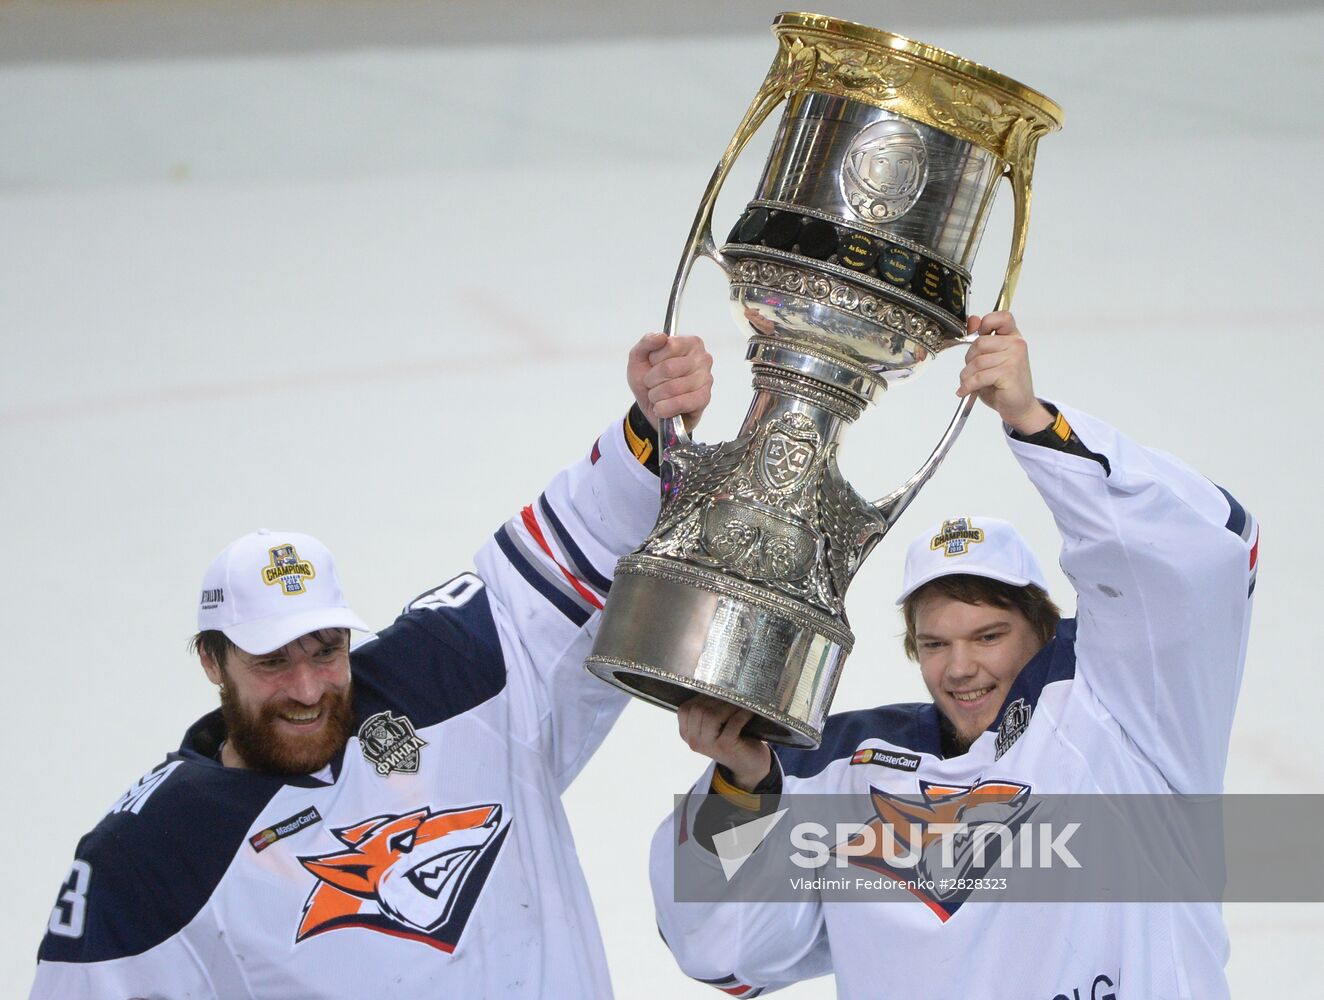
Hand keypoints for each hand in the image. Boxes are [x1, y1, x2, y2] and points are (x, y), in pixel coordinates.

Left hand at [627, 333, 713, 430]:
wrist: (652, 405)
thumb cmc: (649, 378)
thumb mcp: (639, 357)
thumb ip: (646, 342)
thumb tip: (661, 337)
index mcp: (690, 343)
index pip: (669, 346)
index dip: (654, 359)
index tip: (653, 364)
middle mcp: (702, 358)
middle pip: (669, 368)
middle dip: (652, 380)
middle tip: (651, 384)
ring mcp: (706, 379)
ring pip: (673, 387)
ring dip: (656, 396)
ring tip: (656, 396)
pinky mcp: (704, 398)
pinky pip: (681, 403)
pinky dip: (665, 408)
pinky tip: (661, 408)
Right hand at [678, 695, 771, 790]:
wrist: (748, 765)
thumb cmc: (730, 738)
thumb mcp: (712, 726)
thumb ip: (706, 710)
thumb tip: (714, 681)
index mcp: (687, 734)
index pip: (684, 709)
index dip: (701, 697)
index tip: (716, 695)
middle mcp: (693, 741)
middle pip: (698, 710)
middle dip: (716, 699)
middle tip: (731, 696)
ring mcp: (709, 745)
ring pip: (712, 715)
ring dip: (728, 705)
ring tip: (740, 703)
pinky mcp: (725, 746)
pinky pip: (733, 722)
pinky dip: (742, 714)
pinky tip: (749, 711)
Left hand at [957, 311, 1052, 435]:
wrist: (1019, 406)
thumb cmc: (1004, 384)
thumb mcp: (990, 358)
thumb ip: (981, 339)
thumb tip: (972, 319)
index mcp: (1013, 337)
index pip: (1002, 317)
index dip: (986, 322)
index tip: (978, 334)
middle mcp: (1016, 345)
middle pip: (980, 342)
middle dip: (969, 359)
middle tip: (971, 371)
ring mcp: (1014, 358)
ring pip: (977, 361)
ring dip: (967, 375)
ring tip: (968, 383)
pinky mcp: (1009, 373)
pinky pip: (979, 376)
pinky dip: (968, 386)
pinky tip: (965, 391)